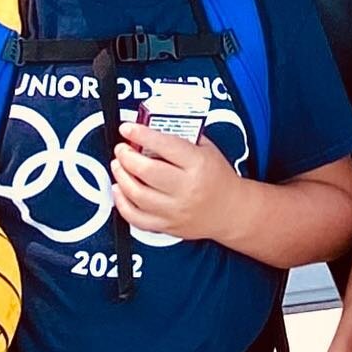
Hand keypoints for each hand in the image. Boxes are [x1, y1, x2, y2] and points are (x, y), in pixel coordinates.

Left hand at [110, 122, 236, 240]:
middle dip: (126, 156)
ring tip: (118, 165)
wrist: (232, 210)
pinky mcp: (167, 226)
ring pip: (137, 194)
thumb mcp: (207, 149)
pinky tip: (120, 189)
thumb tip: (153, 126)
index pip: (164, 145)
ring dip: (121, 177)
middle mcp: (186, 188)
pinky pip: (136, 218)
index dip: (141, 134)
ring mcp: (175, 209)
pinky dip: (122, 203)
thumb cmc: (219, 177)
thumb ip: (182, 137)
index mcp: (197, 164)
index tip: (127, 128)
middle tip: (121, 149)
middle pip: (146, 171)